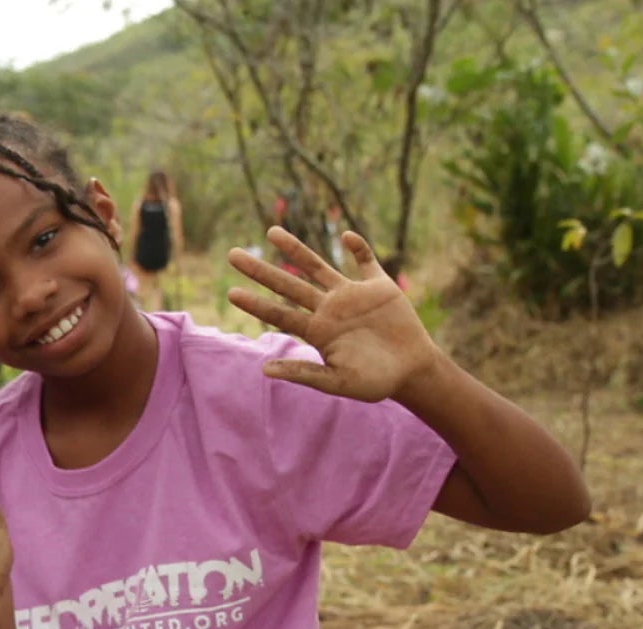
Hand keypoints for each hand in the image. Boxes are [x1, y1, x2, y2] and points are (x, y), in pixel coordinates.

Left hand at [226, 226, 442, 401]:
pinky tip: (346, 236)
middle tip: (232, 255)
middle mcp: (328, 309)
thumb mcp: (337, 381)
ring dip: (294, 249)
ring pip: (316, 265)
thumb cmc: (375, 382)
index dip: (255, 304)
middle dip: (261, 271)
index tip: (231, 293)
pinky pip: (366, 261)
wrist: (411, 371)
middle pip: (288, 285)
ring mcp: (351, 295)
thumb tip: (264, 370)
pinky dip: (358, 248)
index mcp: (317, 331)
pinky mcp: (378, 286)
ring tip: (271, 232)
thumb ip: (304, 373)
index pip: (279, 314)